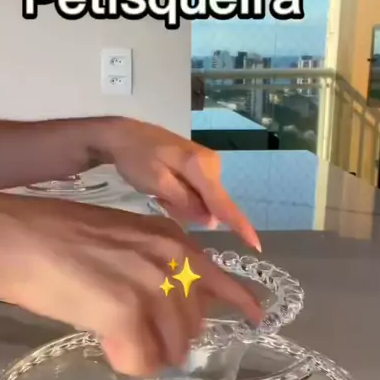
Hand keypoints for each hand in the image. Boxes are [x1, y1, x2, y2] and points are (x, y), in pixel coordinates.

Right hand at [0, 194, 262, 374]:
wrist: (5, 236)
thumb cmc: (50, 236)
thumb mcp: (117, 239)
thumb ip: (150, 264)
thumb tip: (167, 305)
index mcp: (169, 238)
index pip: (221, 278)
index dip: (239, 302)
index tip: (257, 318)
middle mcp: (169, 257)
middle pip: (194, 323)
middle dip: (172, 340)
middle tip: (139, 341)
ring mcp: (149, 283)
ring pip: (173, 346)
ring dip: (150, 355)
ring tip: (120, 346)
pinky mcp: (123, 310)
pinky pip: (142, 360)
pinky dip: (129, 363)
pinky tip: (110, 351)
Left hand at [101, 118, 260, 251]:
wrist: (124, 134)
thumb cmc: (137, 158)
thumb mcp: (157, 184)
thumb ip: (185, 202)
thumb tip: (212, 221)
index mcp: (202, 167)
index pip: (224, 204)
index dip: (239, 226)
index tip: (256, 245)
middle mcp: (212, 164)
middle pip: (212, 204)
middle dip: (190, 211)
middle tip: (160, 199)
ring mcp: (208, 164)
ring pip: (203, 200)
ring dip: (183, 203)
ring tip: (159, 191)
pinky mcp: (200, 165)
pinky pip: (198, 192)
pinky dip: (182, 196)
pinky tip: (164, 188)